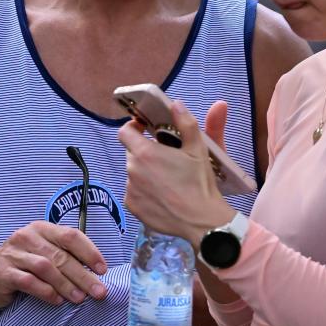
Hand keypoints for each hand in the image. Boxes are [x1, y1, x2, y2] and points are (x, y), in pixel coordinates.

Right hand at [0, 221, 108, 307]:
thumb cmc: (21, 263)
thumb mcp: (41, 251)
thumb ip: (64, 256)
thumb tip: (96, 274)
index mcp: (41, 228)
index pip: (70, 235)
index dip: (90, 252)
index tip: (103, 270)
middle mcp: (27, 237)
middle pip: (61, 255)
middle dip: (83, 275)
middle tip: (99, 292)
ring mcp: (14, 254)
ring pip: (46, 268)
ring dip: (66, 285)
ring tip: (79, 298)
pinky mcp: (4, 273)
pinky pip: (29, 282)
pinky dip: (46, 292)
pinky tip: (57, 301)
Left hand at [118, 99, 235, 245]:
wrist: (201, 221)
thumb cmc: (199, 183)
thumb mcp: (198, 149)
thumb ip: (185, 122)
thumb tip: (176, 104)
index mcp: (145, 153)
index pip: (124, 132)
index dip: (132, 127)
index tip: (143, 128)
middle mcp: (132, 170)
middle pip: (131, 153)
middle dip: (144, 151)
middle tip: (165, 158)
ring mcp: (130, 190)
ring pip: (133, 173)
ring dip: (144, 172)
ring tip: (166, 179)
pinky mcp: (132, 207)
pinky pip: (134, 192)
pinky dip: (144, 190)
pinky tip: (162, 195)